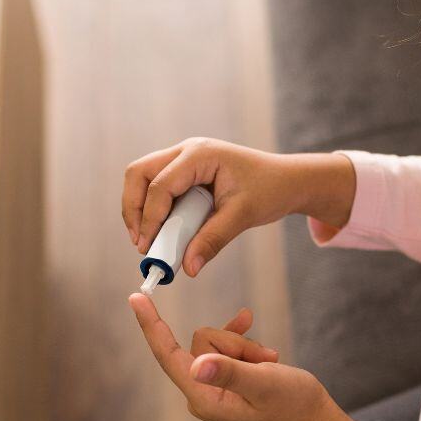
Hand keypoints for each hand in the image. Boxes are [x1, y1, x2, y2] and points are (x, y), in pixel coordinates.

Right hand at [121, 138, 355, 277]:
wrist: (287, 180)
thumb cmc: (269, 191)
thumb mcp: (242, 216)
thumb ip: (213, 240)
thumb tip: (188, 268)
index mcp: (200, 155)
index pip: (161, 185)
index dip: (150, 218)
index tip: (148, 248)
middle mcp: (187, 151)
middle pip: (139, 173)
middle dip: (133, 209)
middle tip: (140, 242)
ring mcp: (184, 159)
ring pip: (143, 178)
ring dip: (140, 209)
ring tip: (148, 241)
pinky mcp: (185, 171)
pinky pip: (157, 186)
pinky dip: (153, 209)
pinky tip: (162, 232)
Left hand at [127, 294, 373, 420]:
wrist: (312, 420)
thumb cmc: (292, 405)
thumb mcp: (263, 384)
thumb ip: (230, 372)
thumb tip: (197, 365)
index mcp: (203, 397)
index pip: (168, 355)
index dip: (152, 325)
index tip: (135, 297)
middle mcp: (202, 390)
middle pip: (202, 340)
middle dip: (234, 342)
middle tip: (262, 362)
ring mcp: (213, 383)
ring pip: (217, 339)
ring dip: (245, 346)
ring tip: (268, 364)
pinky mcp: (225, 376)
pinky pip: (227, 344)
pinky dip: (245, 343)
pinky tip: (265, 350)